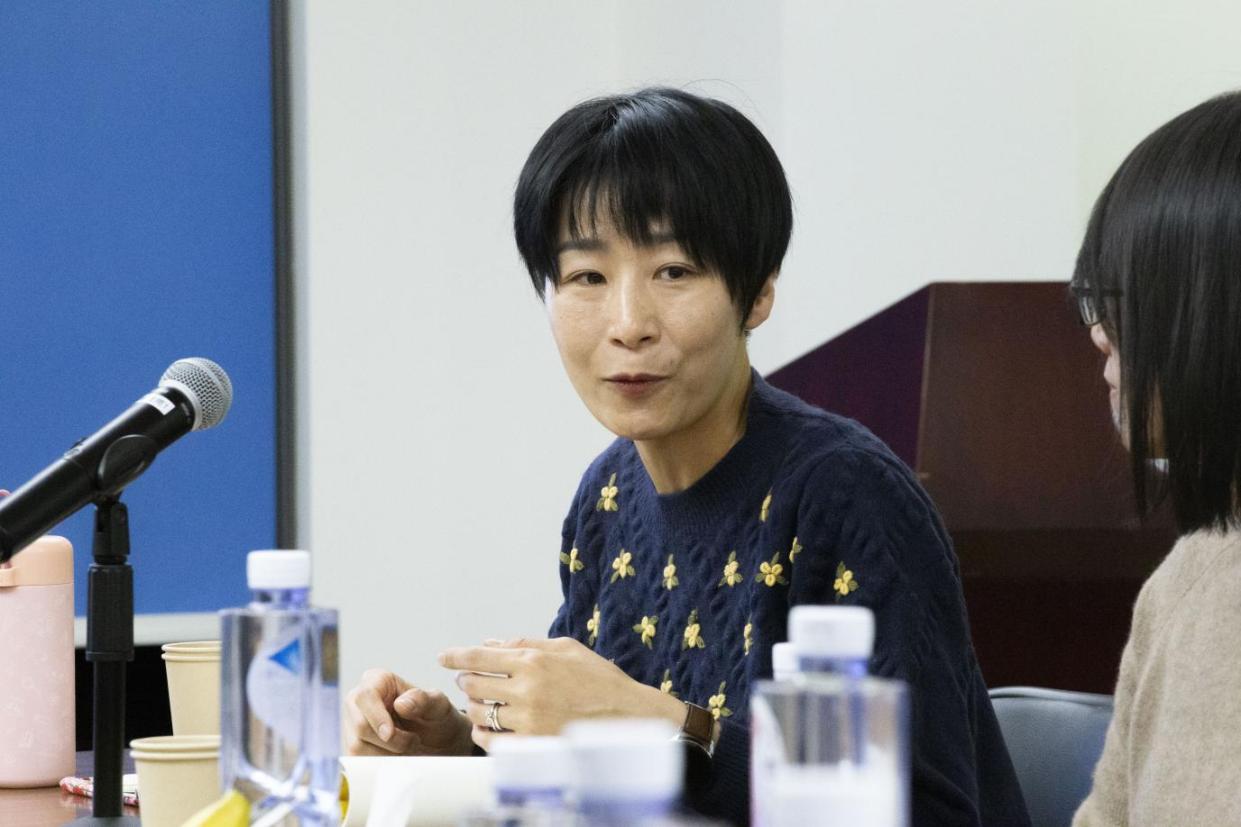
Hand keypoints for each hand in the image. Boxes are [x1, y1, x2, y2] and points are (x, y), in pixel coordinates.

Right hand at [344, 668, 472, 756]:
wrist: (438, 743)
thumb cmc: (437, 718)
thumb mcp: (439, 706)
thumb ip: (423, 700)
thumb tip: (400, 704)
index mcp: (377, 680)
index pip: (365, 696)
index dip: (376, 717)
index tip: (390, 734)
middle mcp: (358, 701)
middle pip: (359, 725)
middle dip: (389, 740)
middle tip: (412, 741)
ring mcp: (352, 725)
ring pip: (357, 747)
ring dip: (387, 754)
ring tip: (408, 747)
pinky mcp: (353, 747)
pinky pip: (359, 762)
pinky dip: (380, 765)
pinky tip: (397, 758)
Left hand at [439, 637, 684, 750]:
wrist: (628, 715)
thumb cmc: (599, 679)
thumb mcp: (566, 648)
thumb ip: (525, 643)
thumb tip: (490, 642)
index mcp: (534, 660)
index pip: (480, 656)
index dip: (455, 656)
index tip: (442, 657)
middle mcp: (527, 688)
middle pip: (473, 684)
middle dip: (466, 681)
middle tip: (469, 681)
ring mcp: (528, 718)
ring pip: (479, 712)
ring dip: (473, 707)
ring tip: (481, 703)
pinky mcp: (532, 743)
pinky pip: (491, 741)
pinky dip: (482, 733)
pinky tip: (486, 727)